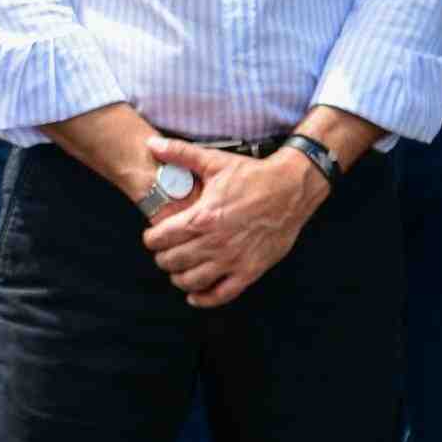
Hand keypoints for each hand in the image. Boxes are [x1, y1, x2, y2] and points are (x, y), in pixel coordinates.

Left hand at [152, 142, 324, 306]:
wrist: (290, 189)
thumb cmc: (252, 176)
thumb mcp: (214, 161)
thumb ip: (179, 153)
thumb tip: (151, 143)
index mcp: (202, 217)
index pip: (161, 239)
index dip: (151, 239)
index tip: (153, 237)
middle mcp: (214, 243)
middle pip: (172, 262)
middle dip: (163, 258)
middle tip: (164, 252)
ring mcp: (232, 260)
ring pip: (192, 281)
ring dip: (179, 278)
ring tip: (178, 270)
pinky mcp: (250, 271)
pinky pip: (221, 294)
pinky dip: (204, 298)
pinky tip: (196, 294)